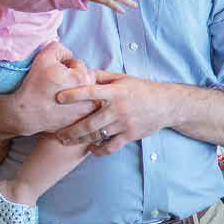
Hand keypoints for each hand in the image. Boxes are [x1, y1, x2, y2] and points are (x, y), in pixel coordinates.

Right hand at [9, 42, 98, 135]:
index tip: (55, 73)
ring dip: (77, 92)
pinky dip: (75, 106)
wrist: (27, 113)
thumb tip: (68, 54)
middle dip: (73, 78)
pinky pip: (81, 108)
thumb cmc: (35, 85)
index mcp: (84, 78)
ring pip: (84, 94)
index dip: (65, 66)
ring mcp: (87, 111)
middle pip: (85, 79)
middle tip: (58, 84)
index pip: (78, 64)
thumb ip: (59, 49)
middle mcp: (90, 96)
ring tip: (60, 95)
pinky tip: (63, 106)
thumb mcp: (44, 58)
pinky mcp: (82, 121)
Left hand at [53, 70, 171, 152]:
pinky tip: (91, 148)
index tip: (58, 98)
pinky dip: (99, 150)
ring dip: (80, 140)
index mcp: (116, 92)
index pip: (91, 92)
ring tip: (67, 142)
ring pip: (97, 135)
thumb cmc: (142, 90)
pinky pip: (111, 146)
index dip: (74, 95)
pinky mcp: (130, 135)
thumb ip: (102, 77)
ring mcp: (124, 123)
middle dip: (71, 130)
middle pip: (89, 122)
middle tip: (57, 134)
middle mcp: (119, 108)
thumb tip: (82, 73)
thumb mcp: (123, 78)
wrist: (166, 105)